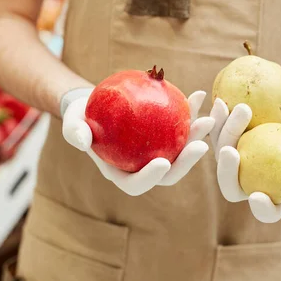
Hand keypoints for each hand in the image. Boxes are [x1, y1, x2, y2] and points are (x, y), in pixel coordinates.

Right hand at [61, 88, 214, 195]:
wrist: (93, 105)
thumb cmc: (81, 117)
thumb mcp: (72, 123)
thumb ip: (75, 133)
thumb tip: (83, 141)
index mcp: (121, 173)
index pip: (137, 184)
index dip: (151, 178)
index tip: (162, 162)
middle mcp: (143, 167)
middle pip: (169, 172)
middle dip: (187, 162)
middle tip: (200, 145)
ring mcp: (157, 151)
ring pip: (181, 150)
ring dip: (197, 137)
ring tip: (207, 119)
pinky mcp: (165, 135)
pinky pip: (181, 127)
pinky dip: (190, 113)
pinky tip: (198, 96)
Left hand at [209, 98, 280, 222]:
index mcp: (276, 193)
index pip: (267, 212)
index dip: (262, 209)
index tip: (258, 197)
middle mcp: (250, 182)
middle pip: (231, 187)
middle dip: (226, 172)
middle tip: (230, 152)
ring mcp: (236, 162)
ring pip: (220, 156)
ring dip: (223, 135)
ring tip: (234, 112)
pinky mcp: (227, 140)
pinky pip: (217, 133)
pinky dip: (217, 120)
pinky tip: (221, 104)